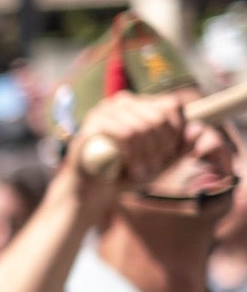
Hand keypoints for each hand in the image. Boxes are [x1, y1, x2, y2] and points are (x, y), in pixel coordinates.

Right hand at [67, 90, 189, 194]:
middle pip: (158, 117)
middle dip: (161, 147)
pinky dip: (133, 155)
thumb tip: (198, 130)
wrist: (92, 189)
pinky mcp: (92, 124)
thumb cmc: (127, 173)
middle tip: (155, 169)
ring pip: (142, 126)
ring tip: (143, 174)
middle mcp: (123, 102)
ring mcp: (105, 110)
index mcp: (141, 104)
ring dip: (147, 155)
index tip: (170, 155)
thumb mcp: (160, 162)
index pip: (171, 105)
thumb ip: (180, 148)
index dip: (177, 131)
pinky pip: (124, 133)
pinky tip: (132, 171)